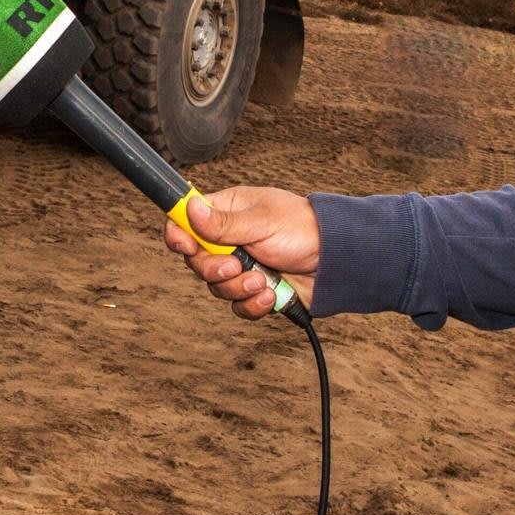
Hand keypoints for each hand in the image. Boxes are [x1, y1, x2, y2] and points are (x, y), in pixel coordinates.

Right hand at [164, 186, 320, 317]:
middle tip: (236, 265)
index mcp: (226, 213)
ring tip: (263, 279)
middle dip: (215, 269)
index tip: (186, 246)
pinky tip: (271, 292)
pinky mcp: (254, 291)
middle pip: (197, 262)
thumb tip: (190, 208)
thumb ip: (223, 223)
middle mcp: (229, 240)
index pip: (186, 221)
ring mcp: (241, 267)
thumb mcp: (261, 221)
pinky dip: (254, 304)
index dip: (179, 234)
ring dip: (239, 287)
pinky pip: (238, 306)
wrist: (336, 260)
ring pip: (216, 288)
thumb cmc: (303, 228)